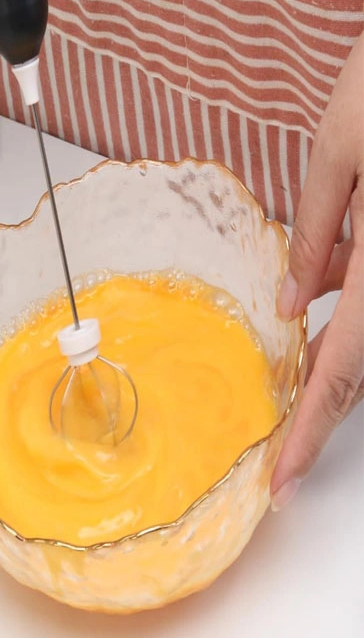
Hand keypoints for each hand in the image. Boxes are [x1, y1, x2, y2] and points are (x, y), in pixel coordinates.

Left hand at [270, 32, 363, 510]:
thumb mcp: (342, 153)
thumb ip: (319, 235)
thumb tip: (296, 304)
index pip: (341, 375)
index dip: (310, 437)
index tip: (282, 485)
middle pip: (361, 370)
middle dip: (321, 415)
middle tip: (286, 454)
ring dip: (335, 369)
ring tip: (295, 404)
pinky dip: (351, 324)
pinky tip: (318, 321)